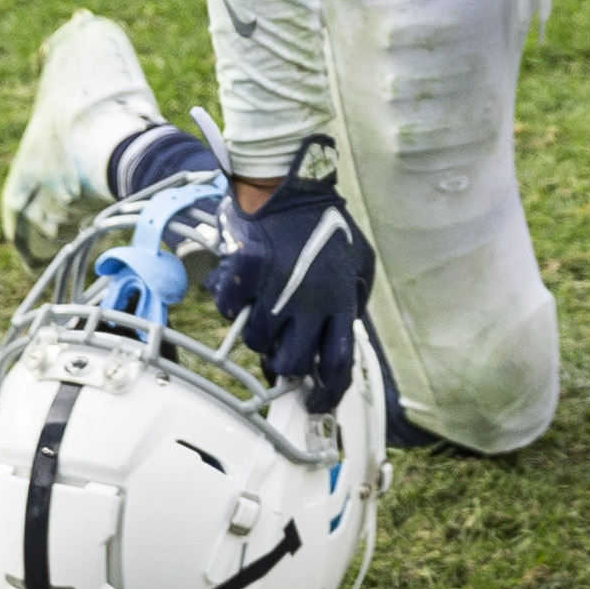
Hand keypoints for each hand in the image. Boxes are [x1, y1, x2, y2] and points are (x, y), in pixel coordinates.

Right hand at [211, 148, 375, 414]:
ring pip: (258, 342)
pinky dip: (235, 304)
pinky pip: (231, 311)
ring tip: (267, 307)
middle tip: (283, 346)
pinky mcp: (246, 274)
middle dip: (286, 363)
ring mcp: (275, 288)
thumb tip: (344, 334)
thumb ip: (354, 299)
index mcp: (341, 300)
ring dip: (261, 332)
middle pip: (293, 363)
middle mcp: (310, 300)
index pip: (338, 365)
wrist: (288, 184)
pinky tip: (247, 286)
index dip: (327, 394)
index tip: (315, 404)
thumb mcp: (359, 260)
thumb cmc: (324, 222)